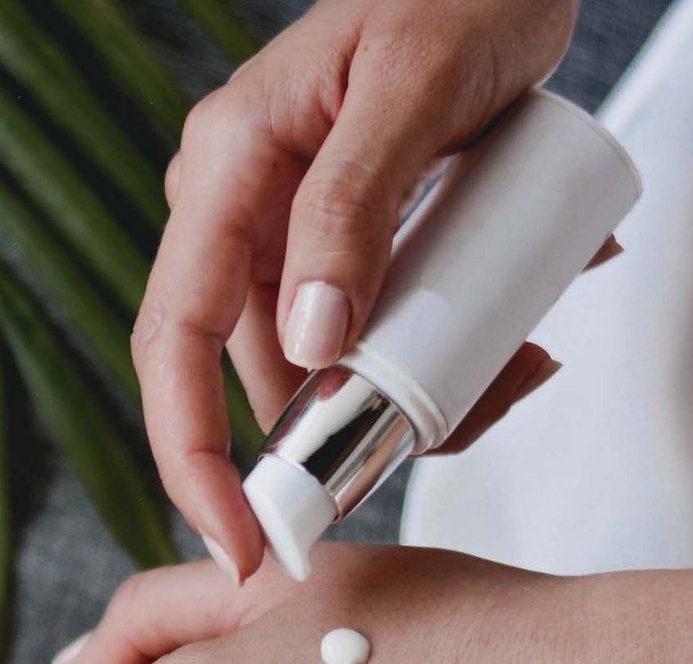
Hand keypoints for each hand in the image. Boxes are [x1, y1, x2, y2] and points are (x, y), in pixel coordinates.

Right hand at [135, 0, 581, 581]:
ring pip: (324, 362)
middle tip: (440, 441)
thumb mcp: (415, 94)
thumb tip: (311, 347)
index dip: (190, 454)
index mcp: (225, 168)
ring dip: (413, 391)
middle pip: (254, 370)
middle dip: (339, 431)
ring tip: (518, 360)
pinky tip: (514, 334)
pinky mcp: (342, 238)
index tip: (239, 539)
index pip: (174, 339)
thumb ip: (352, 209)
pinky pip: (370, 328)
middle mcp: (237, 206)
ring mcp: (286, 226)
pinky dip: (437, 353)